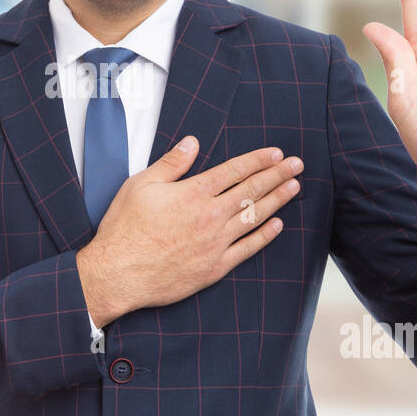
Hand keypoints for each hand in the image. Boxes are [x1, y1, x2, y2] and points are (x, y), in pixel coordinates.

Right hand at [75, 138, 302, 326]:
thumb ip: (171, 163)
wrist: (119, 273)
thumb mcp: (140, 185)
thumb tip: (192, 142)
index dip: (258, 160)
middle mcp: (210, 215)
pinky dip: (264, 235)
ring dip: (277, 200)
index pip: (234, 170)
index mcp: (193, 192)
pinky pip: (247, 249)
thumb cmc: (125, 228)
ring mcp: (215, 243)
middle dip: (277, 174)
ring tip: (294, 187)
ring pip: (255, 217)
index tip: (276, 153)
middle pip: (251, 190)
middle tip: (297, 165)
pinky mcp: (215, 267)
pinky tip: (277, 225)